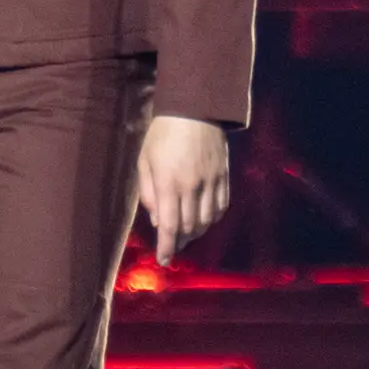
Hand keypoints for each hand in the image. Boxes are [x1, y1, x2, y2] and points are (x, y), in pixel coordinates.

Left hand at [137, 114, 232, 263]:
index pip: (169, 225)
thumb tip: (156, 219)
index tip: (164, 260)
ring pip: (207, 220)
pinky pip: (221, 207)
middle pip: (189, 227)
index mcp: (169, 183)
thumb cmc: (163, 134)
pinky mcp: (223, 176)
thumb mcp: (145, 160)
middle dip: (180, 241)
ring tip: (186, 234)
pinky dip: (212, 219)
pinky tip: (204, 219)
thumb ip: (148, 192)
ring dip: (196, 232)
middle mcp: (191, 186)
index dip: (166, 247)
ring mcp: (210, 182)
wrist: (194, 108)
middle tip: (172, 245)